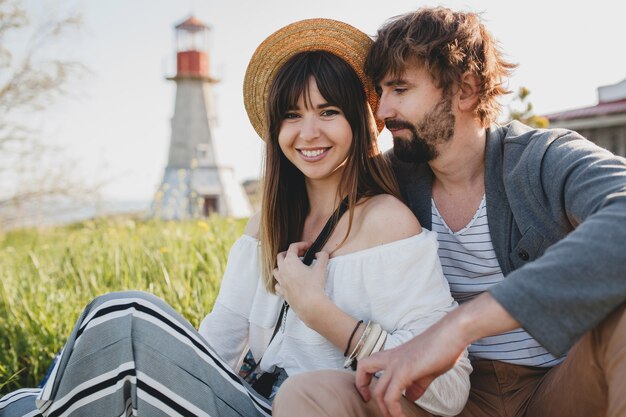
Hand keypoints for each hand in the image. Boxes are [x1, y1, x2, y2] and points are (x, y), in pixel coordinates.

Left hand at [273, 241, 329, 321]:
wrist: (309, 305)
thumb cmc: (314, 286)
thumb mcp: (321, 268)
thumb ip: (323, 257)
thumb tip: (321, 254)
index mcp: (290, 262)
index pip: (293, 247)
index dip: (301, 244)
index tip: (309, 246)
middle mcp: (283, 270)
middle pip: (280, 256)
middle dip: (289, 253)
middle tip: (299, 254)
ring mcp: (280, 281)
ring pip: (276, 270)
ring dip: (282, 266)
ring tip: (291, 267)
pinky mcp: (282, 292)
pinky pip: (277, 284)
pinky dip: (281, 281)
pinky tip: (287, 282)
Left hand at [355, 293, 519, 416]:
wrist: (453, 333)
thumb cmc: (443, 348)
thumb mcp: (427, 369)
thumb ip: (417, 384)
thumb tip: (411, 397)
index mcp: (394, 355)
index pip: (366, 363)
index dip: (362, 380)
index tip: (368, 395)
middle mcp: (391, 357)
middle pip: (363, 369)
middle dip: (363, 389)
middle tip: (373, 405)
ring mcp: (397, 363)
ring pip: (378, 391)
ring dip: (385, 410)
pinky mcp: (405, 371)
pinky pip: (391, 396)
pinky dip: (394, 410)